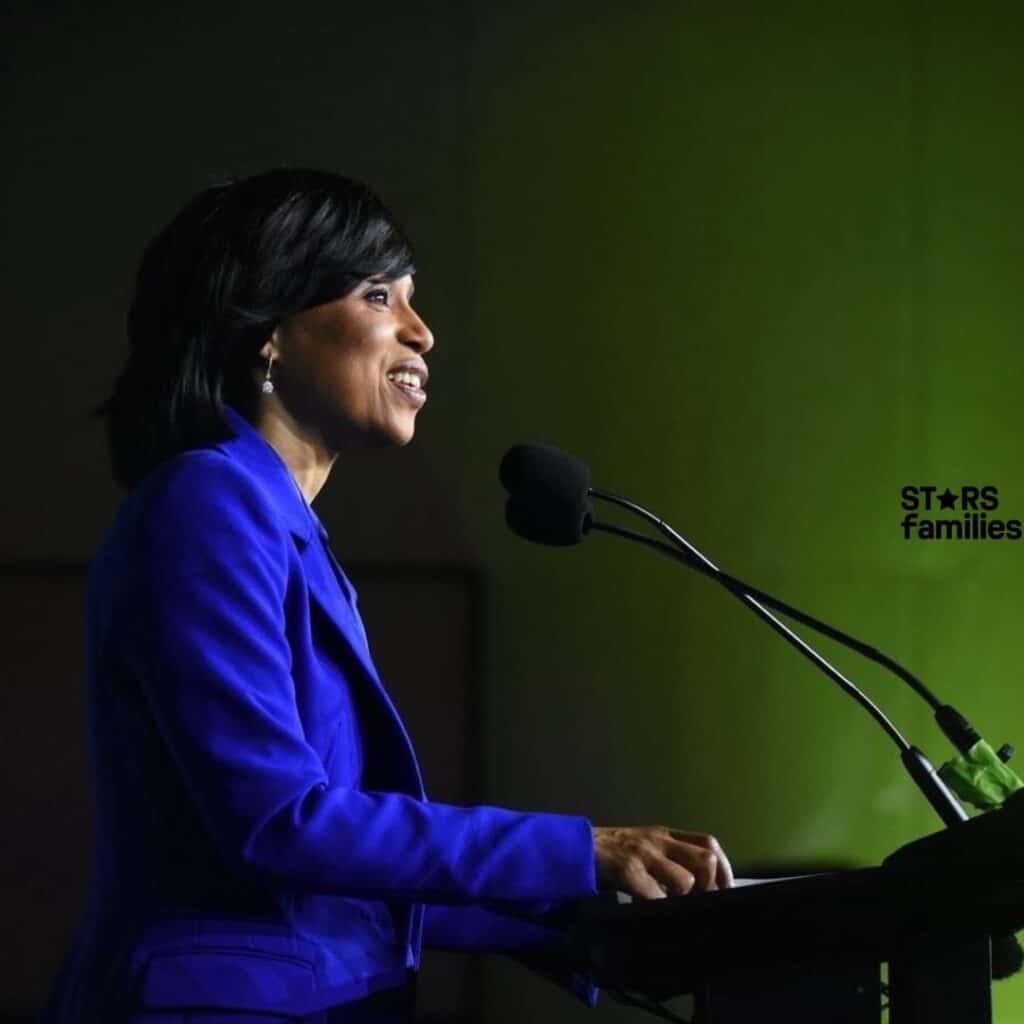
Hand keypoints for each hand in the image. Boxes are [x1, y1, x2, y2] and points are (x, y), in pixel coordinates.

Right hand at [591, 825, 732, 898]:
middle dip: (710, 888)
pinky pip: (655, 894)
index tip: (724, 890)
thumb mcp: (644, 847)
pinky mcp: (627, 870)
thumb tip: (697, 889)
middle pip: (705, 859)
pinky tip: (654, 912)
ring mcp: (643, 854)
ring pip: (684, 881)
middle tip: (702, 905)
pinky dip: (661, 907)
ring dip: (685, 901)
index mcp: (665, 834)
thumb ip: (668, 859)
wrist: (576, 847)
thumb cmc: (612, 852)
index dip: (723, 868)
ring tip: (675, 909)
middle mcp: (658, 840)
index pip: (708, 843)